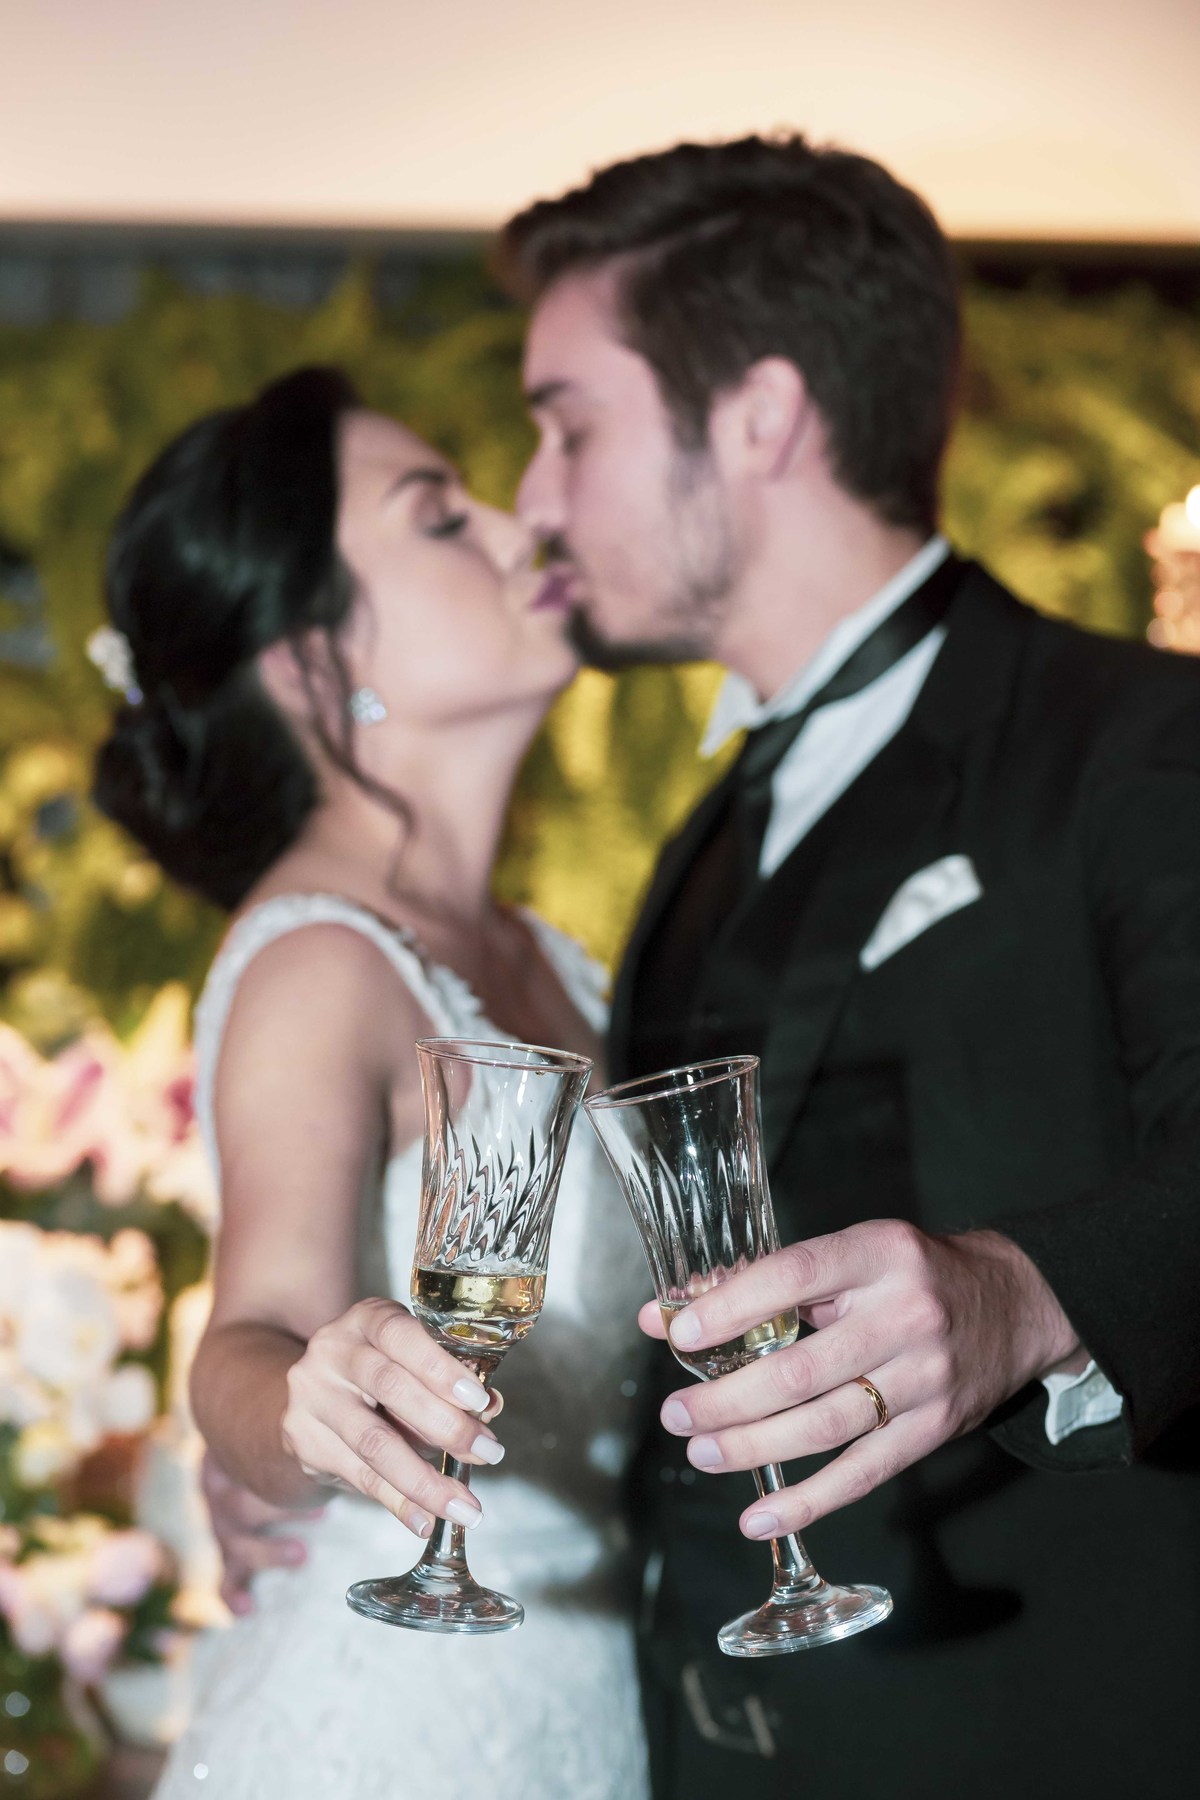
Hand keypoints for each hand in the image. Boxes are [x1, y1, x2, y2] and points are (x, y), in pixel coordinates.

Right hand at [201, 1450, 323, 1617]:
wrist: (226, 1447)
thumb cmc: (263, 1445)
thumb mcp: (274, 1437)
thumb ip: (299, 1446)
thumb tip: (347, 1451)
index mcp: (231, 1456)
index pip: (248, 1464)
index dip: (279, 1471)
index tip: (314, 1474)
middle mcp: (220, 1489)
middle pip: (240, 1503)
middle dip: (280, 1510)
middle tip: (321, 1511)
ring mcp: (220, 1522)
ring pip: (234, 1541)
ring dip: (268, 1551)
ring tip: (301, 1555)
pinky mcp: (224, 1551)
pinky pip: (223, 1575)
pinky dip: (233, 1593)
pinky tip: (246, 1608)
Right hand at [282, 1296, 505, 1538]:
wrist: (307, 1394)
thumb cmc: (377, 1372)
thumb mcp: (409, 1361)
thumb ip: (448, 1380)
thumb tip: (491, 1408)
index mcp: (366, 1319)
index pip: (401, 1335)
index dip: (441, 1368)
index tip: (480, 1401)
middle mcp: (332, 1351)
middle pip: (390, 1387)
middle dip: (447, 1426)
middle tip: (489, 1453)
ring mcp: (311, 1396)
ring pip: (373, 1443)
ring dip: (426, 1480)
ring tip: (465, 1506)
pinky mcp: (303, 1441)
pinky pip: (358, 1477)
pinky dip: (398, 1503)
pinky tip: (425, 1521)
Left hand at [639, 1220, 1082, 1540]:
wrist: (1015, 1303)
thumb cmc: (911, 1274)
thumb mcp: (854, 1253)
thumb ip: (770, 1281)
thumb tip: (674, 1311)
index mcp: (876, 1255)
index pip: (792, 1277)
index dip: (731, 1309)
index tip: (679, 1335)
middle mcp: (905, 1315)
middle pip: (801, 1369)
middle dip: (727, 1399)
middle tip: (676, 1414)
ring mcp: (924, 1377)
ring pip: (825, 1426)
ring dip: (753, 1447)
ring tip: (701, 1453)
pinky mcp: (936, 1429)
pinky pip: (863, 1473)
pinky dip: (808, 1502)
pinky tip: (759, 1517)